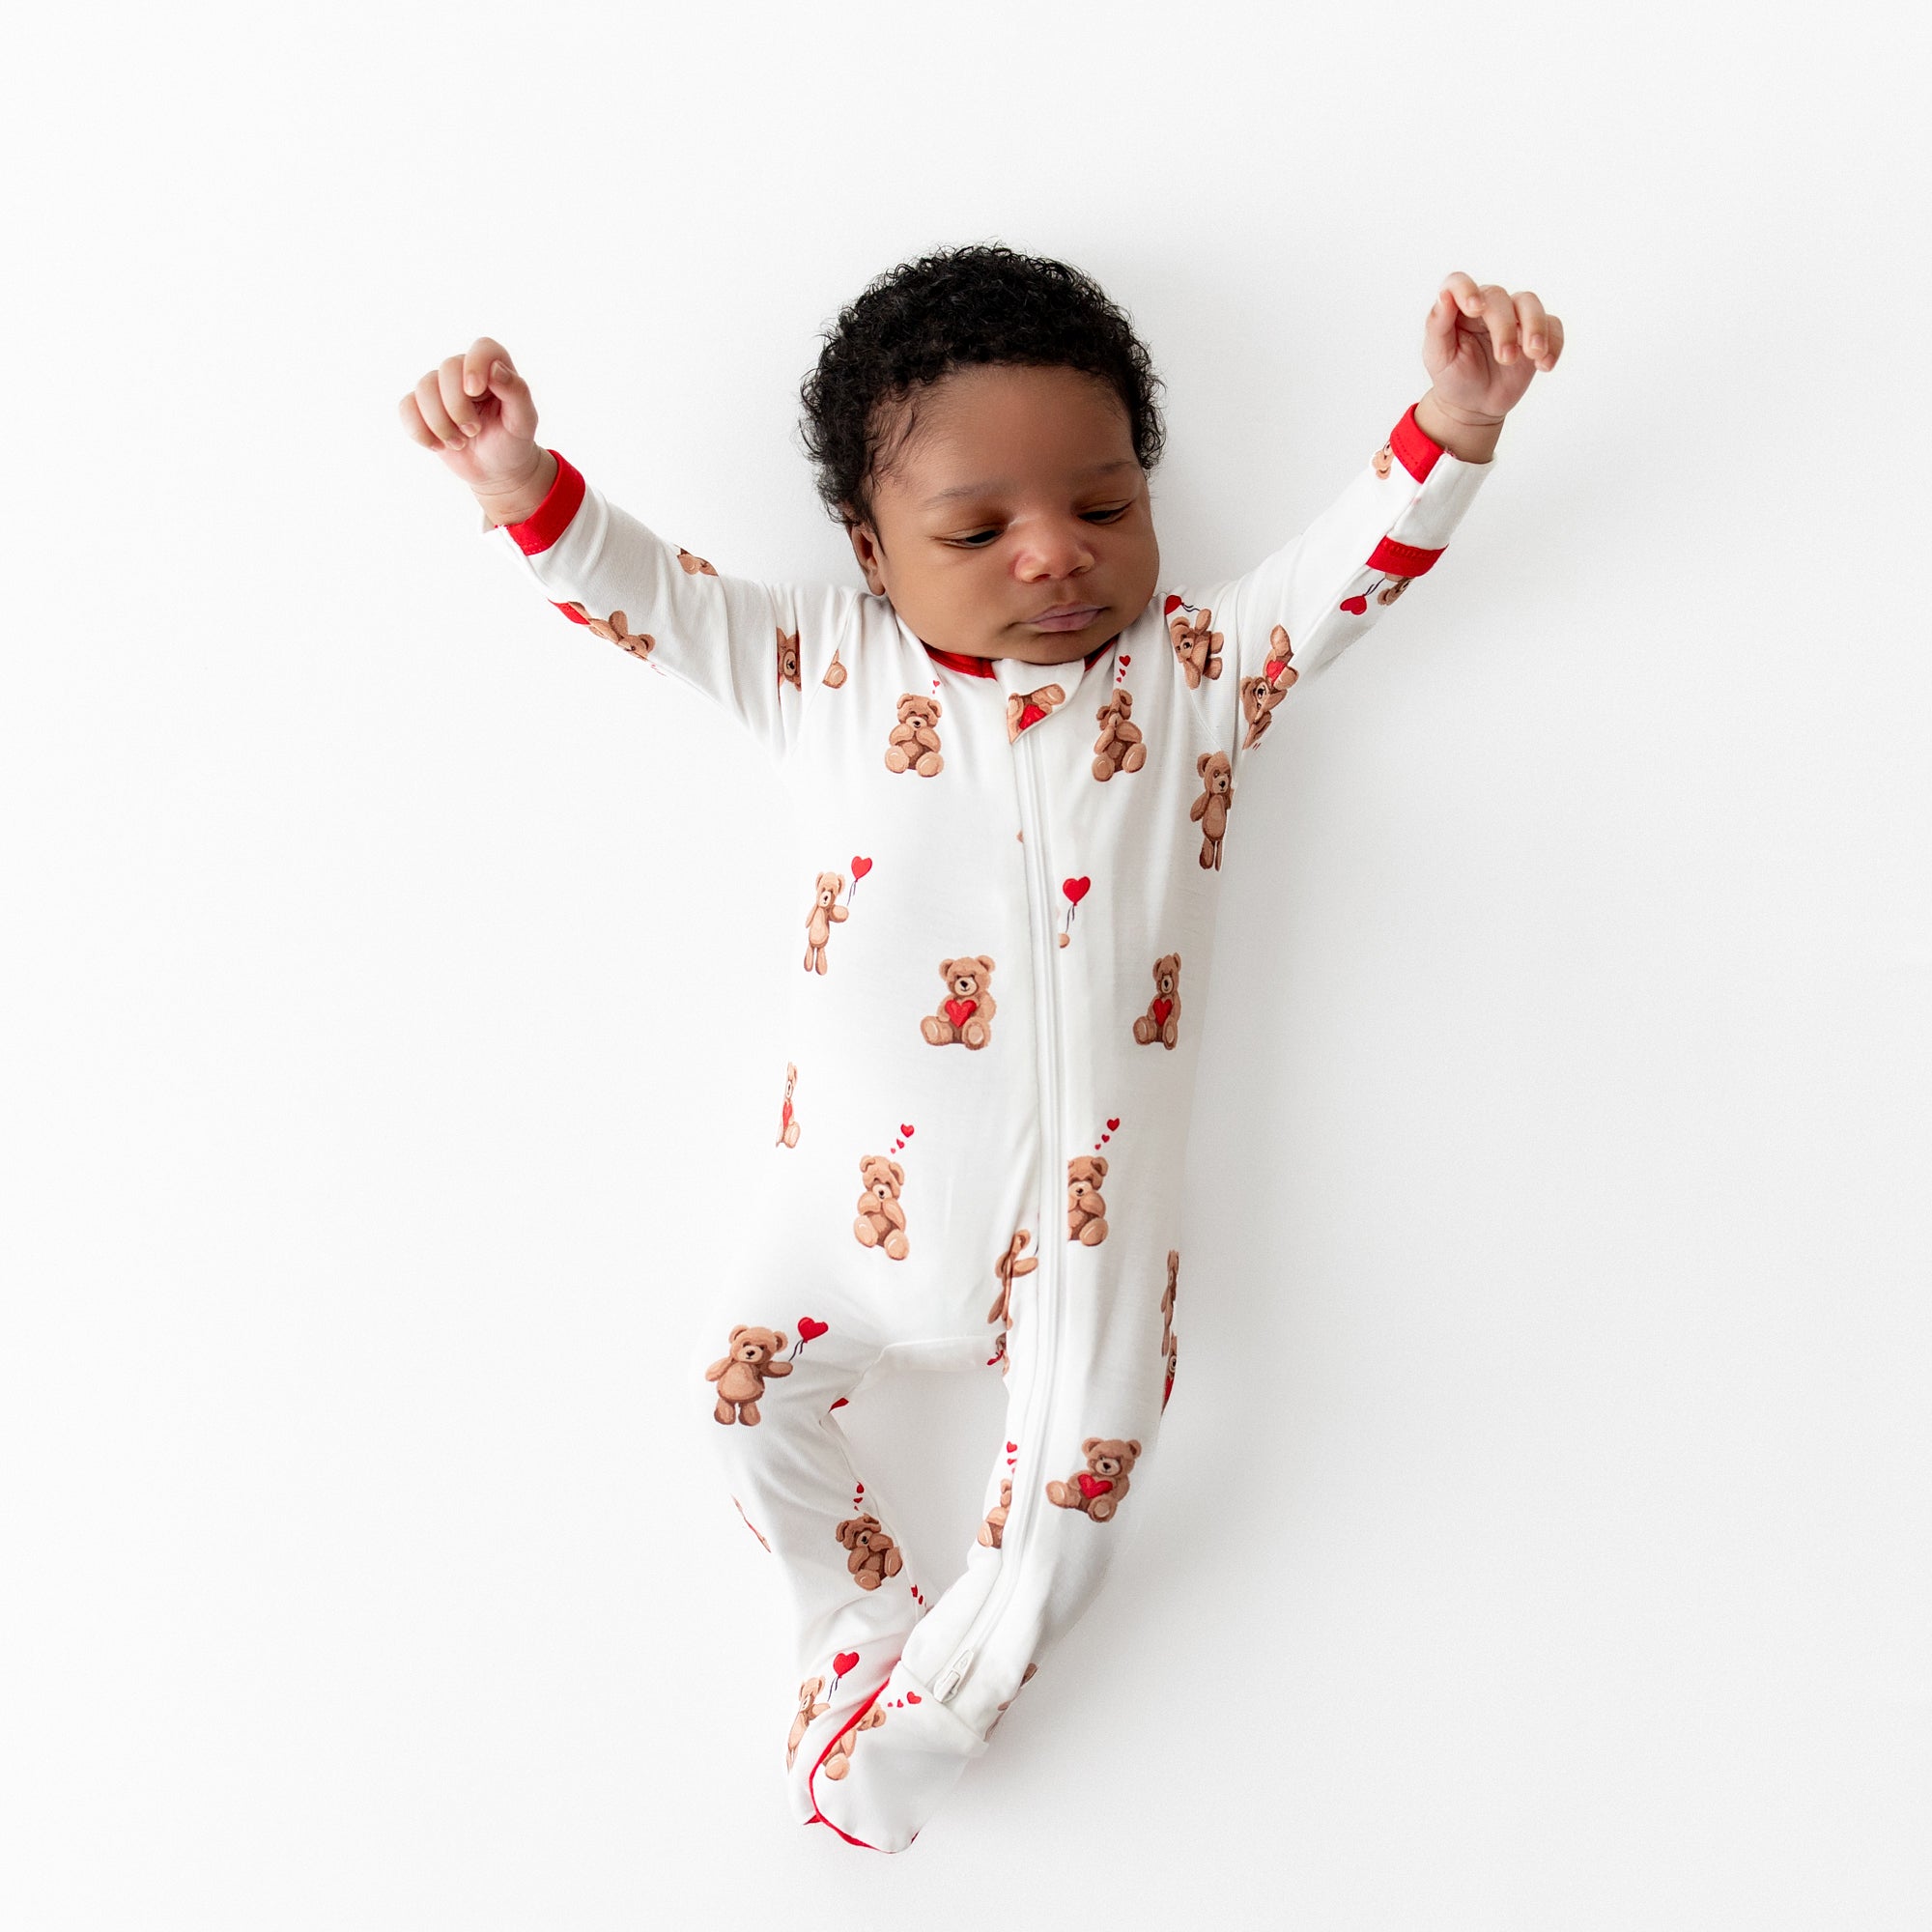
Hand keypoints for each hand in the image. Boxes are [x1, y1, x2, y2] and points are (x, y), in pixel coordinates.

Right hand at [396, 336, 550, 508]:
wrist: (496, 470)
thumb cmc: (512, 442)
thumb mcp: (523, 421)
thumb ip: (516, 392)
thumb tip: (496, 369)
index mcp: (495, 369)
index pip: (483, 348)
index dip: (475, 365)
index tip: (474, 391)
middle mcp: (465, 372)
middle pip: (447, 369)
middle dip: (457, 407)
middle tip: (474, 431)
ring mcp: (440, 388)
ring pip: (424, 388)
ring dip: (440, 423)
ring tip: (459, 443)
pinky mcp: (421, 407)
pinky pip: (406, 407)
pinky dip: (419, 431)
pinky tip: (438, 446)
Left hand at [1421, 272, 1563, 425]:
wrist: (1474, 404)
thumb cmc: (1453, 377)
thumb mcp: (1437, 356)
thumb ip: (1437, 325)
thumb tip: (1445, 295)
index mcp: (1459, 309)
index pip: (1458, 283)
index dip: (1466, 290)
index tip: (1474, 309)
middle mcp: (1488, 307)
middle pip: (1500, 297)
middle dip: (1504, 327)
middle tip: (1505, 358)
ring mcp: (1514, 318)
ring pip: (1530, 304)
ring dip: (1535, 327)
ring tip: (1533, 354)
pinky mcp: (1536, 333)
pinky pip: (1553, 325)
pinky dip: (1553, 343)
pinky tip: (1544, 364)